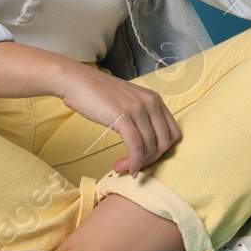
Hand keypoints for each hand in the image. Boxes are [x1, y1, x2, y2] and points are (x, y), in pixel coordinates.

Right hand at [58, 66, 181, 177]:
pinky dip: (133, 162)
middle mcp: (151, 102)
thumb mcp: (129, 102)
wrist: (77, 82)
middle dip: (151, 159)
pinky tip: (126, 168)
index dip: (162, 151)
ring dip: (138, 163)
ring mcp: (138, 108)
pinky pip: (135, 146)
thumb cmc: (99, 94)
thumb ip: (141, 117)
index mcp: (155, 99)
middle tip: (134, 166)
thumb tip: (146, 145)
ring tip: (122, 168)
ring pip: (149, 146)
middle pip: (164, 142)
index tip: (146, 158)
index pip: (172, 132)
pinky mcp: (123, 116)